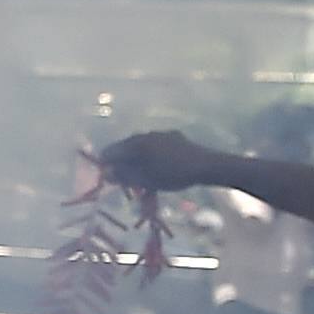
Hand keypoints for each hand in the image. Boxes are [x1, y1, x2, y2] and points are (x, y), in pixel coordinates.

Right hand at [94, 130, 231, 194]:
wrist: (206, 165)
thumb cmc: (172, 174)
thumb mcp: (145, 180)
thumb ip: (124, 176)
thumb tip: (106, 174)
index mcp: (136, 143)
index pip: (111, 151)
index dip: (106, 164)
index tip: (108, 178)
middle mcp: (146, 134)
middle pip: (126, 148)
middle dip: (122, 163)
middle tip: (125, 180)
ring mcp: (161, 134)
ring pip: (141, 147)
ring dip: (137, 160)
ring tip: (141, 175)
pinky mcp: (174, 137)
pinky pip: (155, 146)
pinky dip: (151, 156)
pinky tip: (159, 167)